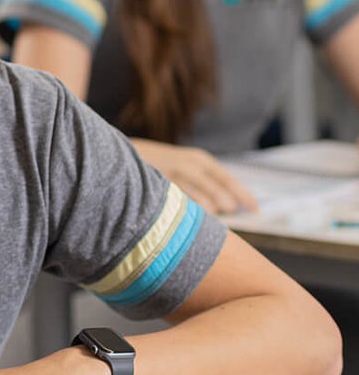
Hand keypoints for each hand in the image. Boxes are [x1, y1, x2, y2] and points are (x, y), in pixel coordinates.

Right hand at [131, 139, 256, 214]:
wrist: (118, 154)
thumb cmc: (157, 166)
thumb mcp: (183, 166)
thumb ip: (204, 183)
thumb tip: (227, 205)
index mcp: (200, 159)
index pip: (229, 180)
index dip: (244, 196)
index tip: (256, 210)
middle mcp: (189, 165)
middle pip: (218, 193)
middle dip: (225, 207)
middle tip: (225, 216)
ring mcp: (173, 175)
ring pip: (200, 203)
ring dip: (206, 214)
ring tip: (203, 219)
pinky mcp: (158, 186)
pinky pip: (181, 206)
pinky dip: (188, 215)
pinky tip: (186, 219)